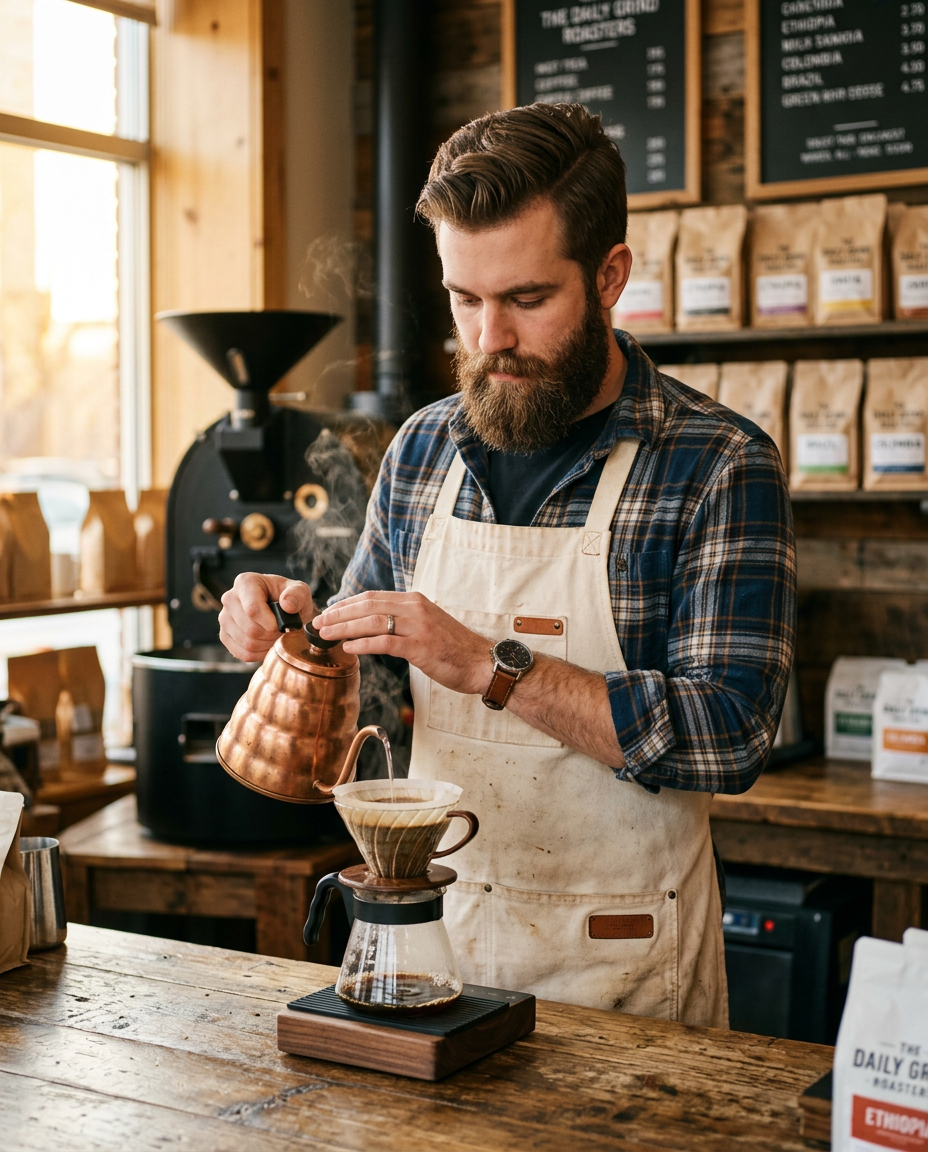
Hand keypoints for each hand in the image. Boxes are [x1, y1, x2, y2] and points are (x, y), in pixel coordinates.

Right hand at [218, 573, 313, 661]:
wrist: (283, 611)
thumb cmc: (290, 599)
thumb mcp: (300, 591)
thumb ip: (297, 594)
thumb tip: (287, 605)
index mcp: (245, 582)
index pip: (252, 609)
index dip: (271, 623)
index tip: (284, 626)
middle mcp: (229, 598)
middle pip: (250, 629)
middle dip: (272, 635)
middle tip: (283, 631)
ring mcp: (224, 618)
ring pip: (247, 643)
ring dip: (267, 645)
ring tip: (276, 636)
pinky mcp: (225, 636)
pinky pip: (242, 653)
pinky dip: (259, 654)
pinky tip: (267, 644)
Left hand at [313, 591, 492, 695]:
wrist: (482, 662)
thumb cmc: (454, 648)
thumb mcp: (427, 625)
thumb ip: (404, 621)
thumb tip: (376, 626)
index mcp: (414, 600)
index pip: (372, 597)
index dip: (346, 604)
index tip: (328, 612)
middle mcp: (415, 607)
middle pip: (368, 605)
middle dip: (339, 613)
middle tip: (318, 622)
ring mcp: (418, 626)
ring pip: (372, 621)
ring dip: (344, 627)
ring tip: (326, 634)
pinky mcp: (420, 646)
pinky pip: (385, 642)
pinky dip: (363, 644)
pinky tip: (348, 648)